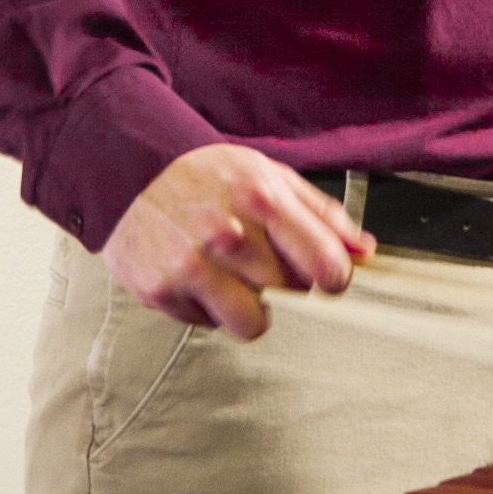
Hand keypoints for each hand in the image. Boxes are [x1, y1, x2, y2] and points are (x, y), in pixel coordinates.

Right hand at [101, 145, 374, 338]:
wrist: (128, 169)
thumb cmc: (205, 174)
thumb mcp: (270, 176)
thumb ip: (322, 215)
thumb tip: (364, 252)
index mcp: (261, 200)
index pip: (325, 264)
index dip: (335, 276)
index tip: (328, 275)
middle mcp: (226, 235)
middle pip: (290, 293)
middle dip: (284, 281)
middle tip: (262, 260)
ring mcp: (190, 267)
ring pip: (251, 323)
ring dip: (249, 307)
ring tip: (233, 277)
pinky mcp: (159, 291)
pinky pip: (207, 324)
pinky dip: (207, 306)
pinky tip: (197, 274)